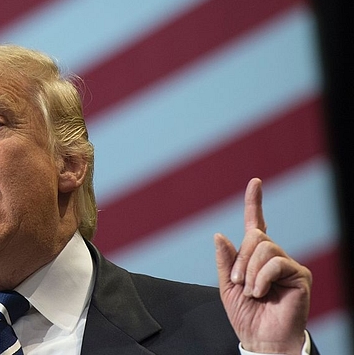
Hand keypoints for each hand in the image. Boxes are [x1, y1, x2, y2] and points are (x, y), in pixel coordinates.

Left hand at [214, 178, 311, 353]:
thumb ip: (225, 261)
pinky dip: (261, 277)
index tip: (255, 183)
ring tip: (251, 291)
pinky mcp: (300, 275)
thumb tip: (219, 234)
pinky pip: (275, 263)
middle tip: (238, 282)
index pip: (256, 223)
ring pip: (265, 248)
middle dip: (241, 259)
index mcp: (255, 257)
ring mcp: (288, 265)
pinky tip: (261, 292)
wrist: (261, 338)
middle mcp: (274, 256)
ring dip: (250, 271)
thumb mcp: (227, 286)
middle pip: (256, 237)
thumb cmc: (246, 315)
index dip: (254, 203)